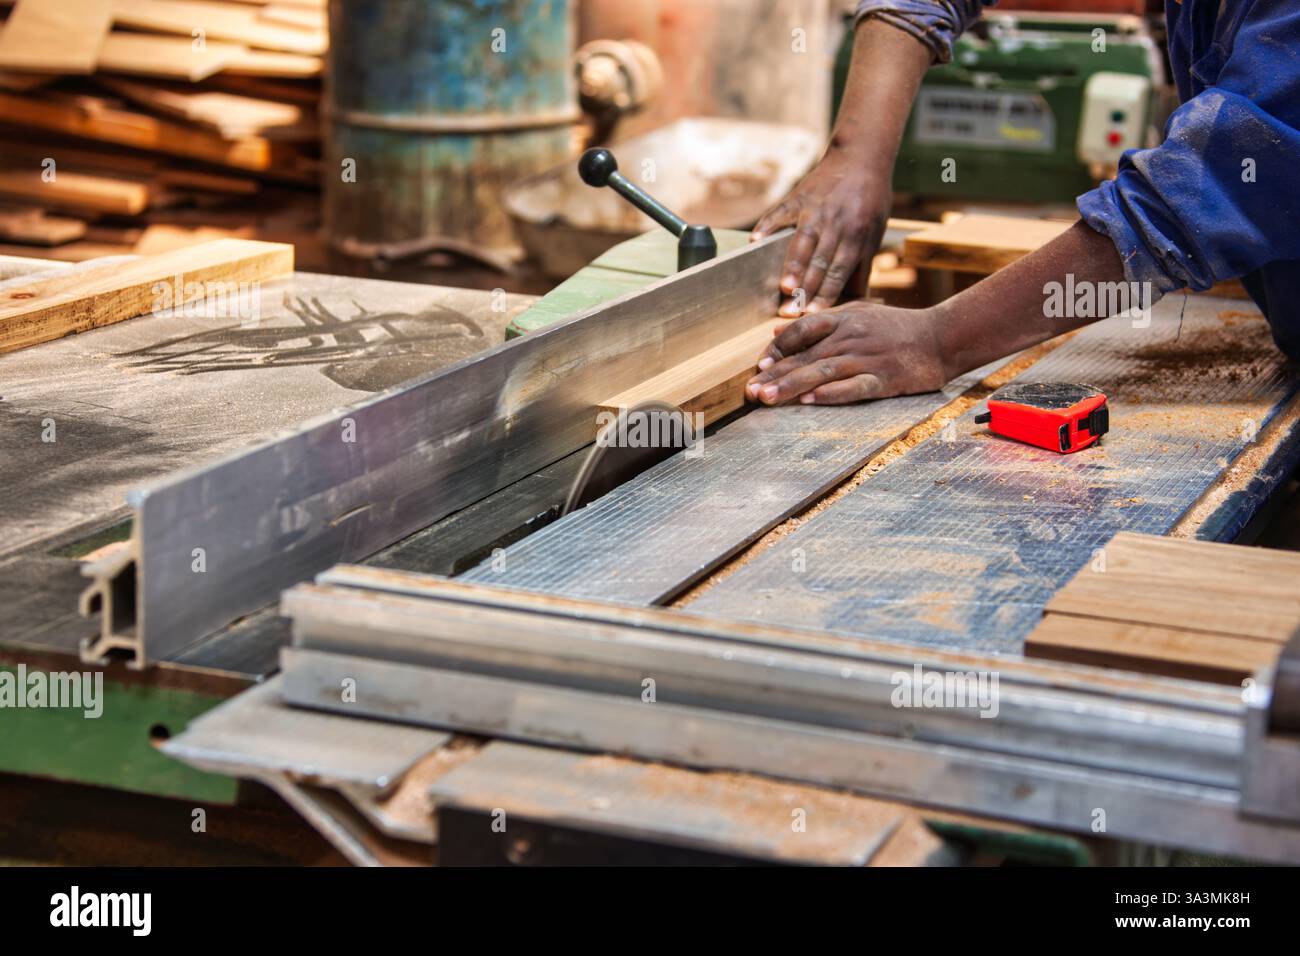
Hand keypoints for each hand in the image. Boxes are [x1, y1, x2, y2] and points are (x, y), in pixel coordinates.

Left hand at [746, 302, 948, 404]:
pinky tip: (810, 401)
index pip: (801, 331)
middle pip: (805, 356)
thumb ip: (818, 323)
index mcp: (843, 319)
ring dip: (792, 385)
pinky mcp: (883, 379)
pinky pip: (853, 387)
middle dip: (774, 375)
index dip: (777, 349)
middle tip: (750, 391)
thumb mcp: (856, 314)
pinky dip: (831, 394)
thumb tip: (777, 331)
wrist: (942, 336)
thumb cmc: (897, 327)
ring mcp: (866, 358)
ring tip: (768, 398)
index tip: (759, 366)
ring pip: (822, 371)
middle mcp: (850, 337)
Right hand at [751, 152, 890, 316]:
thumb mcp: (874, 233)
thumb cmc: (870, 200)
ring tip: (784, 286)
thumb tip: (857, 299)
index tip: (814, 314)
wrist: (862, 156)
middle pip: (820, 262)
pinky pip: (780, 212)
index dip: (827, 294)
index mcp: (857, 235)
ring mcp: (816, 210)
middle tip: (792, 311)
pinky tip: (755, 241)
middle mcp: (836, 224)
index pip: (840, 271)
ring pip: (803, 241)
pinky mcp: (799, 197)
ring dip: (793, 264)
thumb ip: (862, 265)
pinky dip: (767, 225)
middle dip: (807, 288)